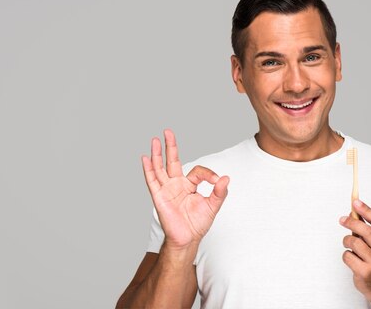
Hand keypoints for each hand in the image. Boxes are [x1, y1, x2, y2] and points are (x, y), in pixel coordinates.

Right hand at [142, 129, 229, 250]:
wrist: (187, 239)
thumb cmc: (198, 224)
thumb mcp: (213, 206)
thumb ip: (220, 192)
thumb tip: (225, 178)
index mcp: (189, 185)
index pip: (197, 171)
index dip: (208, 174)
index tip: (216, 182)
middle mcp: (176, 184)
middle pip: (172, 161)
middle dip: (170, 146)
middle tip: (168, 131)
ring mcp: (166, 189)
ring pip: (160, 168)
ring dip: (157, 154)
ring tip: (155, 140)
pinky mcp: (159, 196)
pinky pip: (152, 181)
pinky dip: (148, 169)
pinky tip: (145, 158)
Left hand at [340, 200, 370, 304]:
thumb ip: (368, 230)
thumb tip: (354, 211)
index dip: (366, 210)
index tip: (355, 202)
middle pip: (366, 231)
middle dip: (351, 222)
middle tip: (342, 219)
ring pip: (354, 242)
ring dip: (347, 241)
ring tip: (349, 244)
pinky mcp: (364, 271)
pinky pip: (347, 256)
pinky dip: (346, 255)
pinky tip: (352, 259)